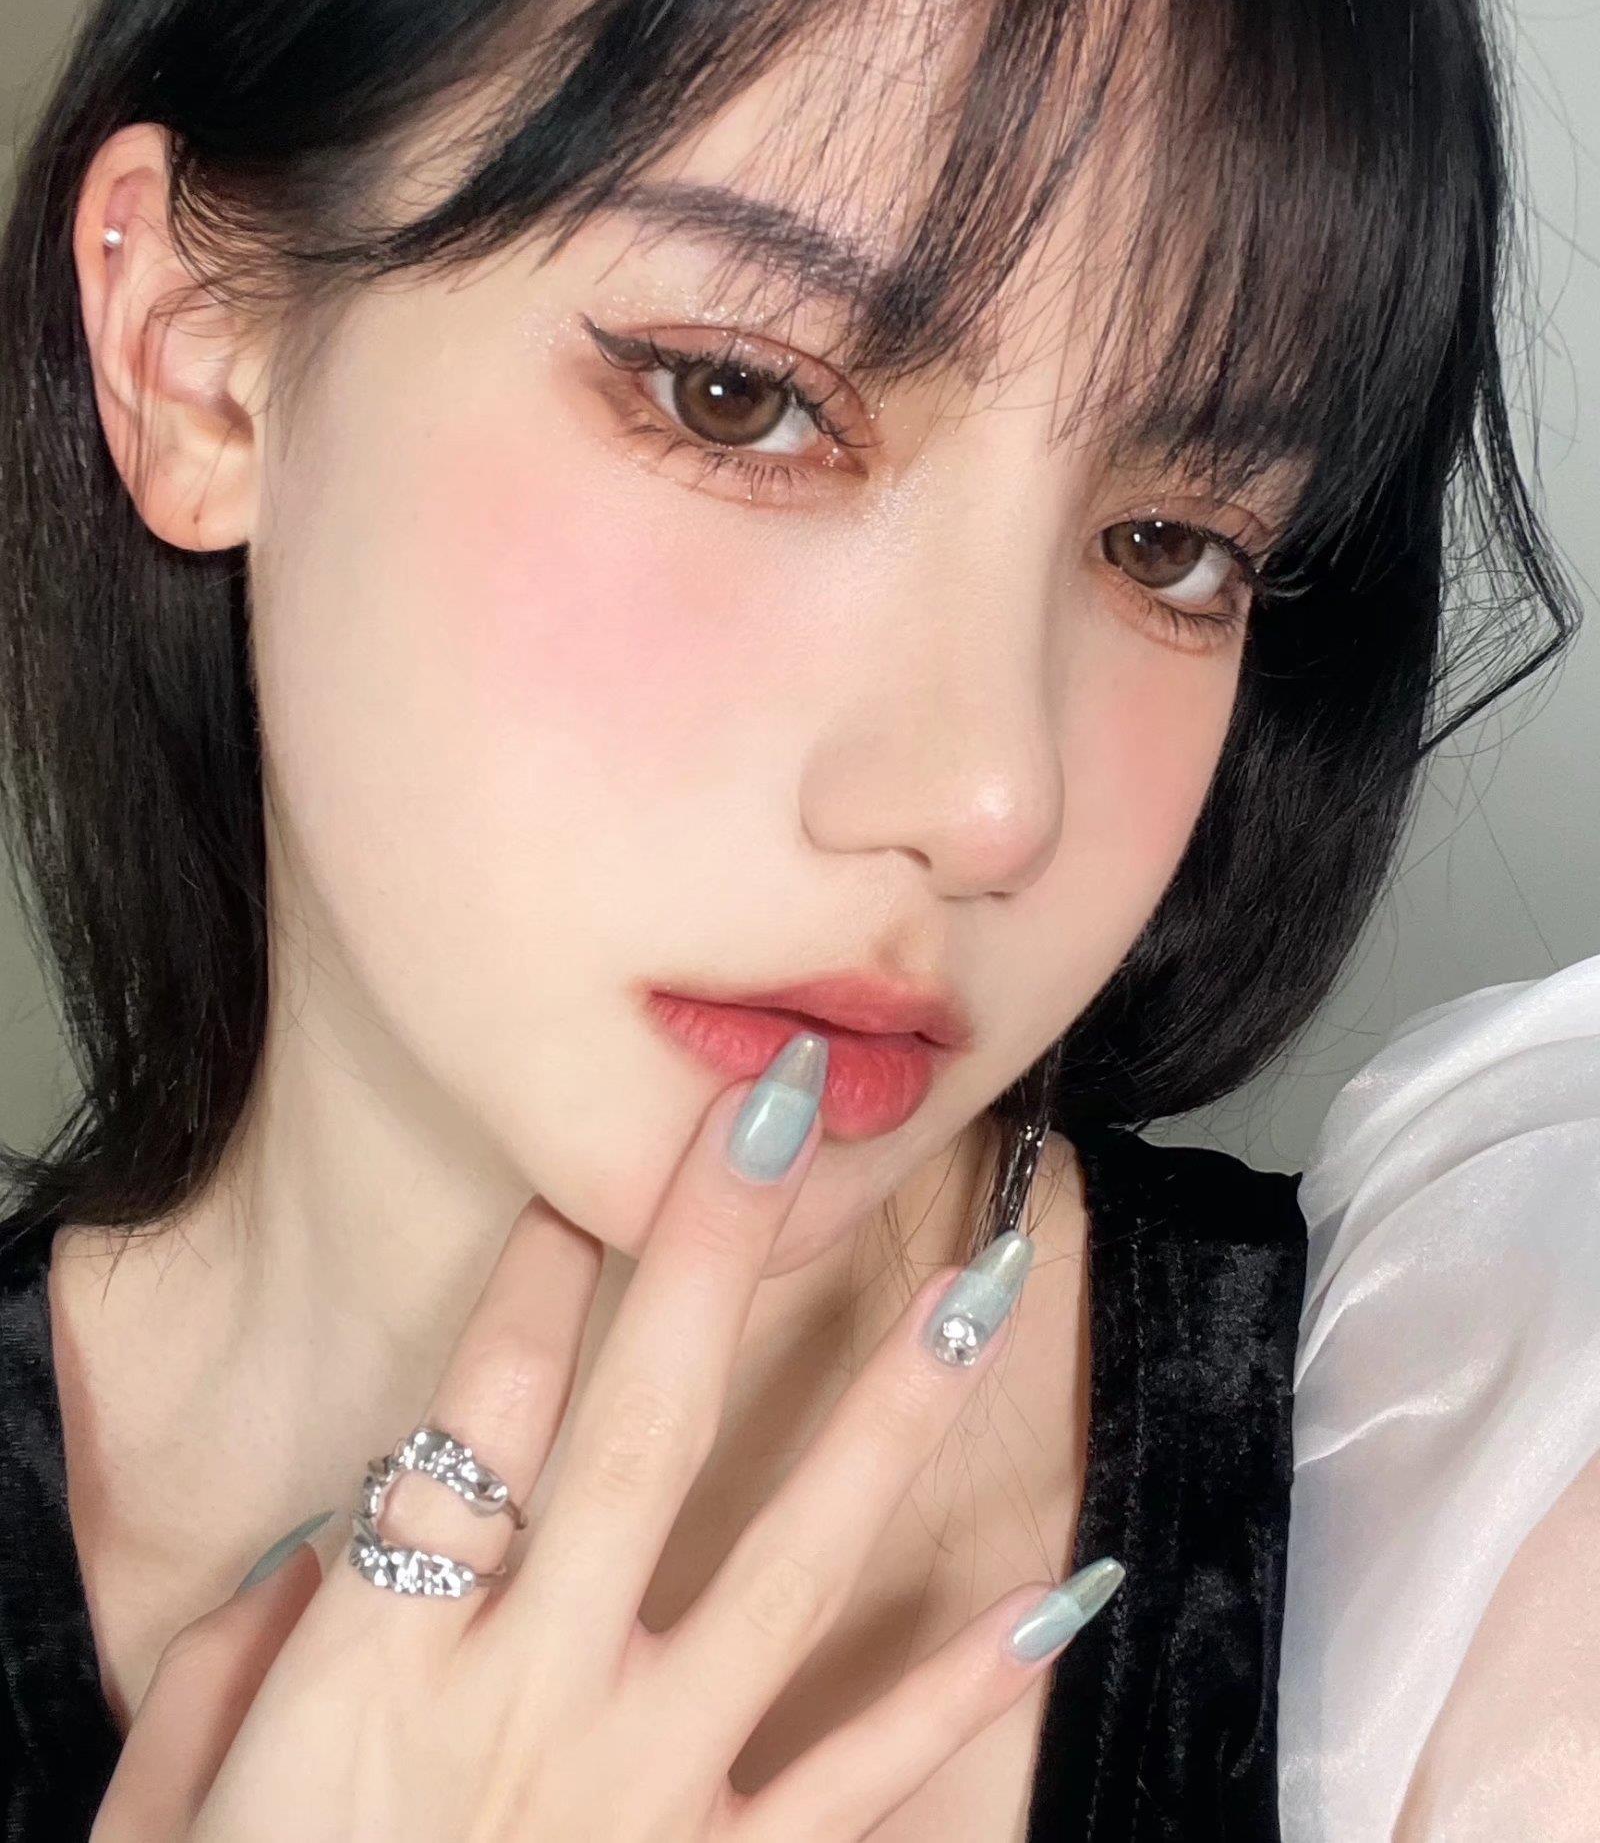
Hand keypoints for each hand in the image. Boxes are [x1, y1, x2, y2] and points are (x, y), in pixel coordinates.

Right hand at [91, 1033, 1121, 1840]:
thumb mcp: (170, 1811)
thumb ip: (235, 1665)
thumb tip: (312, 1541)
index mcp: (380, 1676)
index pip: (473, 1421)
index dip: (537, 1277)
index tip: (589, 1169)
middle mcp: (530, 1713)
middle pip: (639, 1448)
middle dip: (711, 1267)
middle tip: (783, 1116)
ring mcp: (643, 1797)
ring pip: (785, 1580)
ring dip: (883, 1424)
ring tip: (976, 1291)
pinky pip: (858, 1784)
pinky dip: (961, 1692)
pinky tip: (1059, 1591)